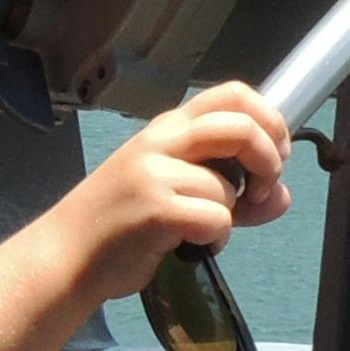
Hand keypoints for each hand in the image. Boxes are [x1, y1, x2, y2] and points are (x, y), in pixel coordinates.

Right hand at [53, 84, 291, 301]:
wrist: (67, 255)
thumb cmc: (121, 224)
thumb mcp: (175, 192)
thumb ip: (233, 190)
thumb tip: (282, 196)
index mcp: (168, 127)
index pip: (234, 94)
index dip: (270, 120)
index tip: (276, 154)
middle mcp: (161, 141)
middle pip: (241, 126)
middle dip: (268, 160)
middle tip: (264, 189)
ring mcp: (155, 173)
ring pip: (228, 185)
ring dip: (229, 214)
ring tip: (201, 229)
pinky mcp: (155, 209)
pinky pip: (216, 218)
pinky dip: (215, 238)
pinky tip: (191, 245)